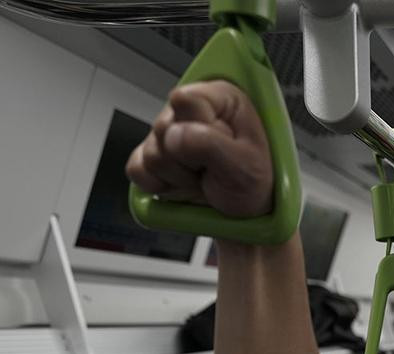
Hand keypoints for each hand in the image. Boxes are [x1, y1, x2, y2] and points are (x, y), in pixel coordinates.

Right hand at [125, 81, 272, 218]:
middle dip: (190, 160)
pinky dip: (162, 186)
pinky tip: (185, 184)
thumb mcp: (246, 165)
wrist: (244, 213)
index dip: (198, 130)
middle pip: (162, 129)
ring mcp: (166, 134)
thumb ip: (210, 144)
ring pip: (152, 154)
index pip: (185, 100)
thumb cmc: (254, 184)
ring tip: (204, 177)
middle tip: (214, 169)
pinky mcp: (149, 157)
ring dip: (180, 177)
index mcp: (219, 98)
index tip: (222, 147)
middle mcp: (188, 110)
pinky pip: (138, 170)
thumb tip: (174, 134)